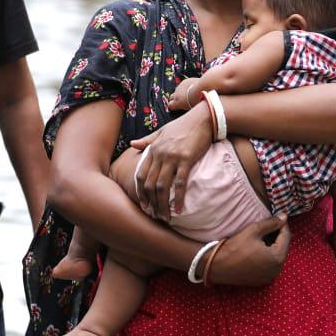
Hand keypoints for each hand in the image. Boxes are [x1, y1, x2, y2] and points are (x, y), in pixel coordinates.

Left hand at [129, 102, 212, 217]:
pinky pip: (180, 183)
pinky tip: (179, 209)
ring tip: (166, 218)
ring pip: (162, 187)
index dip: (140, 192)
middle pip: (150, 184)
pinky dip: (179, 198)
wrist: (203, 118)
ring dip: (163, 205)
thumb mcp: (162, 131)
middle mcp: (160, 154)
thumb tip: (132, 143)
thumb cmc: (183, 125)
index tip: (144, 205)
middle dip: (151, 203)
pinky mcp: (186, 160)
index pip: (141, 175)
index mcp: (153, 149)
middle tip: (155, 216)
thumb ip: (147, 140)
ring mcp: (172, 157)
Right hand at [164, 78, 196, 112]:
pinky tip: (193, 88)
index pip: (170, 105)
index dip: (173, 106)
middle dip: (175, 99)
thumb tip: (185, 106)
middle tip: (182, 101)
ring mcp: (180, 86)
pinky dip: (186, 87)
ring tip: (189, 94)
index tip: (176, 107)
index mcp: (177, 102)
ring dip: (181, 92)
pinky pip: (183, 85)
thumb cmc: (198, 101)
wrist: (203, 88)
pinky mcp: (184, 81)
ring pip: (178, 90)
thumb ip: (185, 106)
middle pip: (172, 97)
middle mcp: (176, 94)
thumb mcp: (190, 107)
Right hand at [207, 214, 289, 286]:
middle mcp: (277, 270)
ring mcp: (270, 277)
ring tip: (264, 236)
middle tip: (270, 225)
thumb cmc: (234, 247)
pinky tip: (258, 249)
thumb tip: (284, 216)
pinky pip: (270, 266)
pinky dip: (267, 257)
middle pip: (283, 248)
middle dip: (278, 236)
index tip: (278, 216)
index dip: (282, 225)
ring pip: (276, 257)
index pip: (286, 237)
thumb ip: (271, 223)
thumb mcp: (253, 230)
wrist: (217, 266)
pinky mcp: (262, 281)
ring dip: (273, 246)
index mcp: (277, 257)